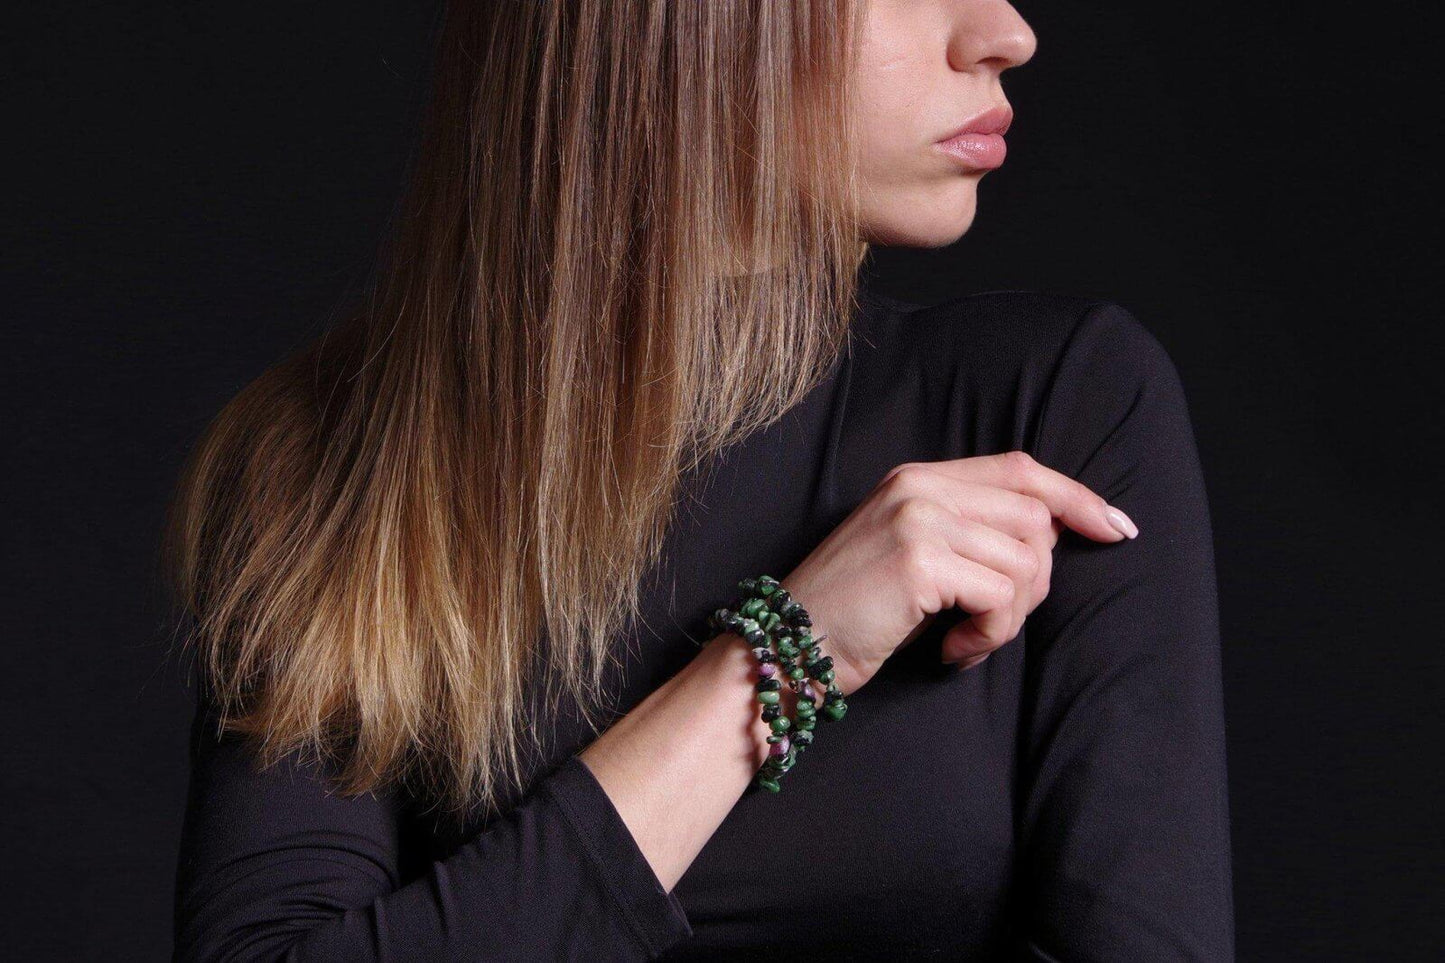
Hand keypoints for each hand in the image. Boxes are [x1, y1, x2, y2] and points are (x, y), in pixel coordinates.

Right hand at [781, 450, 1137, 692]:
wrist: (787, 648)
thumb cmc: (851, 613)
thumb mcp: (910, 553)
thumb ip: (966, 531)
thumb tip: (1047, 539)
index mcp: (918, 477)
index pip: (1020, 469)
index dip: (1076, 496)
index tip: (1117, 528)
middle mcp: (919, 486)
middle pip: (1035, 519)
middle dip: (1036, 581)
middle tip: (993, 621)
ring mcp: (918, 518)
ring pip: (1026, 561)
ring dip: (1010, 617)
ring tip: (966, 640)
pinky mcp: (919, 560)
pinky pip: (1000, 596)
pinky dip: (989, 636)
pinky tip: (952, 652)